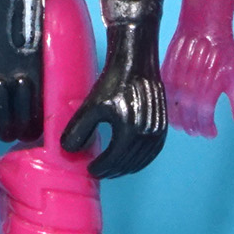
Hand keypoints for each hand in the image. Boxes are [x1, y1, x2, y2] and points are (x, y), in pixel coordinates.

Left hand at [60, 24, 167, 178]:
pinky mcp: (163, 126)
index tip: (90, 169)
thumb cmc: (113, 81)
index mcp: (129, 131)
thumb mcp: (90, 105)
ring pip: (142, 160)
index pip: (113, 160)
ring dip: (126, 168)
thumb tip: (69, 150)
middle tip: (99, 171)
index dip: (100, 168)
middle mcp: (147, 134)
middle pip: (128, 163)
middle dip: (112, 170)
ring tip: (112, 169)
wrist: (137, 61)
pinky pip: (153, 152)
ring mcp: (158, 130)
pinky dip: (141, 160)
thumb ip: (78, 130)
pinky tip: (130, 160)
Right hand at [162, 27, 233, 136]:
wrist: (203, 26)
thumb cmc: (221, 51)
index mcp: (203, 97)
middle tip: (198, 132)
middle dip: (193, 128)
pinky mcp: (165, 74)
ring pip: (172, 110)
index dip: (207, 130)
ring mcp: (173, 84)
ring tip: (185, 125)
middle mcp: (185, 93)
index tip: (211, 133)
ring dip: (178, 121)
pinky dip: (168, 106)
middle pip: (186, 119)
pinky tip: (173, 106)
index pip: (202, 122)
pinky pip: (163, 97)